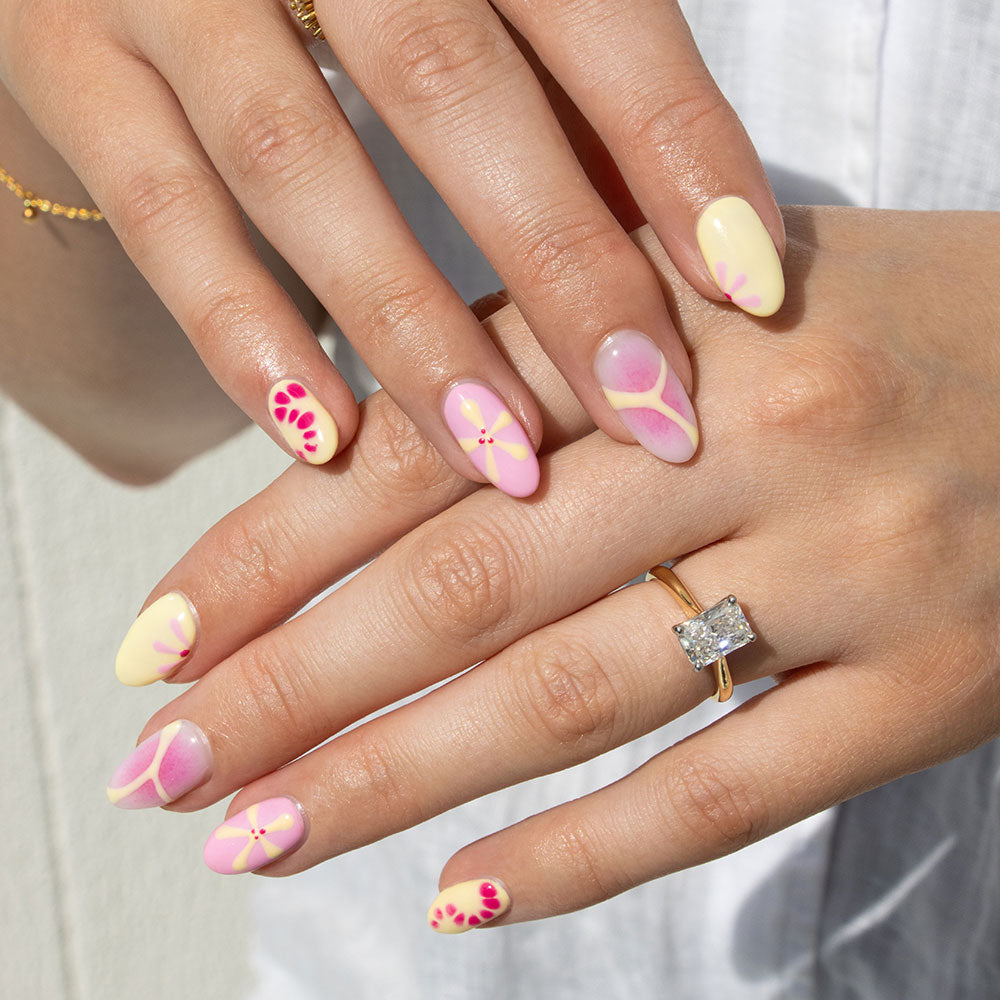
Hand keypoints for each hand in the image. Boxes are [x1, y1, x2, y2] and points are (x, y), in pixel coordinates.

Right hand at [1, 0, 782, 493]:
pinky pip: (160, 216)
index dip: (677, 146)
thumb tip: (679, 239)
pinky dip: (241, 334)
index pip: (590, 6)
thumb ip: (562, 96)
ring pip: (298, 165)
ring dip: (411, 331)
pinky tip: (323, 440)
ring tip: (503, 463)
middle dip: (560, 267)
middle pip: (449, 90)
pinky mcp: (65, 66)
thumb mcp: (471, 2)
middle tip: (651, 416)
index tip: (751, 289)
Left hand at [106, 208, 998, 929]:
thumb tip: (354, 468)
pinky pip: (724, 794)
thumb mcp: (702, 300)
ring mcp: (852, 572)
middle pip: (472, 580)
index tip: (161, 638)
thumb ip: (541, 365)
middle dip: (295, 686)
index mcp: (680, 319)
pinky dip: (580, 856)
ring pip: (572, 697)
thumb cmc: (872, 332)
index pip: (428, 443)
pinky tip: (462, 897)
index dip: (273, 547)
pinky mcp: (926, 688)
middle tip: (169, 764)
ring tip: (263, 835)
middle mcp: (762, 439)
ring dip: (396, 781)